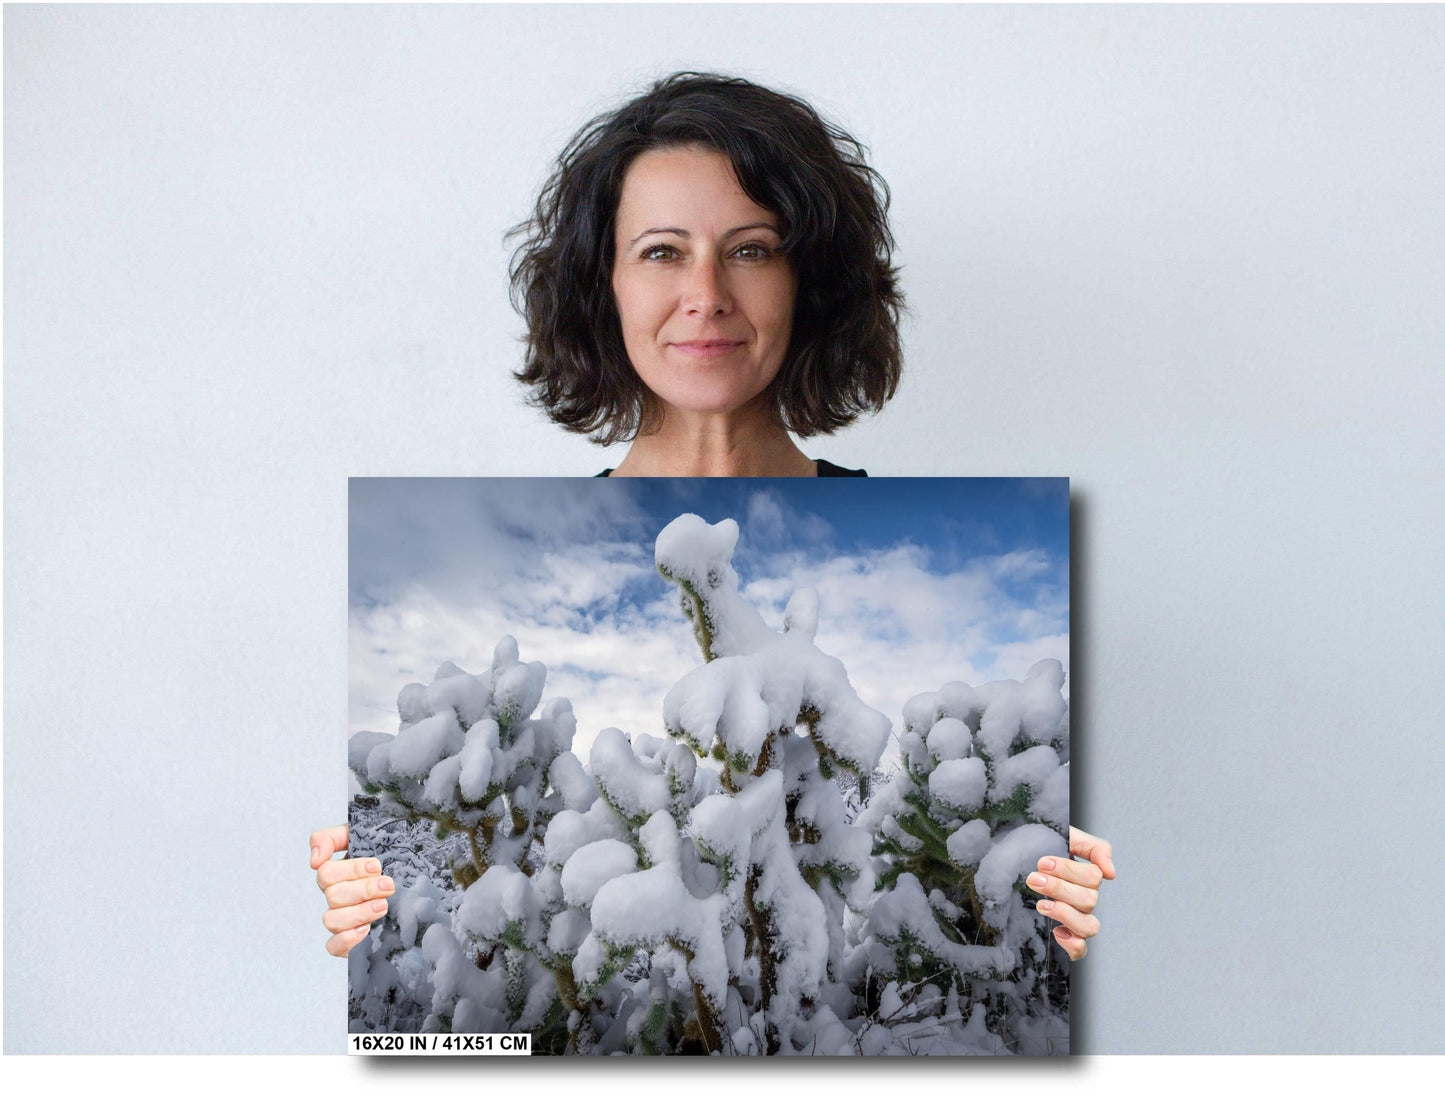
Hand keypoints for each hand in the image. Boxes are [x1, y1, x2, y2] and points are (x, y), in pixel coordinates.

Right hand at [310, 824, 394, 957]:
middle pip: (333, 897)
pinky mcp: (349, 941)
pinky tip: (366, 929)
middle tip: (388, 886)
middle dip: (363, 889)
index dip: (351, 870)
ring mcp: (342, 919)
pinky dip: (346, 939)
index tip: (377, 866)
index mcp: (336, 874)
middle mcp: (336, 897)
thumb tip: (314, 860)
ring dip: (359, 912)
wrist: (414, 880)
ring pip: (332, 921)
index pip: (326, 873)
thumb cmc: (386, 854)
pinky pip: (333, 947)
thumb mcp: (361, 836)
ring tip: (383, 905)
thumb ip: (331, 838)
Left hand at [1026, 826, 1114, 960]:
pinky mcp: (1066, 935)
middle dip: (1059, 889)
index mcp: (1087, 876)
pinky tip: (1057, 932)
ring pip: (1089, 927)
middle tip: (1033, 879)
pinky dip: (1073, 945)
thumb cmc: (1043, 846)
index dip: (1068, 871)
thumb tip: (1111, 873)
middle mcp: (1086, 899)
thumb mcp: (1068, 836)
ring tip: (1041, 904)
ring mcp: (1077, 918)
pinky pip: (1080, 950)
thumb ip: (1094, 847)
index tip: (1042, 862)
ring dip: (1065, 914)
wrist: (1018, 855)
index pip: (1093, 877)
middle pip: (1089, 901)